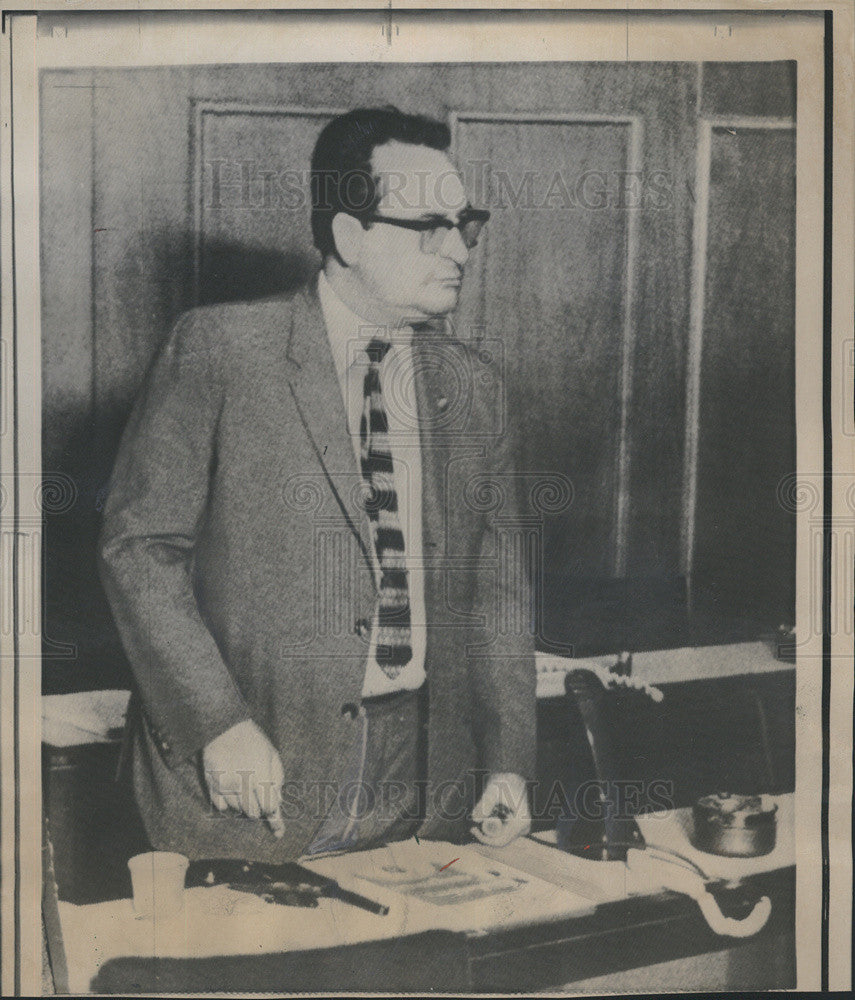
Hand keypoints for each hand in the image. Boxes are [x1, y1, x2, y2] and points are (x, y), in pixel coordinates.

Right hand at [202, 719, 284, 837]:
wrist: (225, 726)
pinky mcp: (211, 785)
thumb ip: (277, 779)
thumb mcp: (272, 755)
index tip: (271, 807)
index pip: (269, 807)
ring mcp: (225, 786)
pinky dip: (227, 802)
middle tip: (257, 795)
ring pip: (237, 810)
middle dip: (258, 807)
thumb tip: (278, 801)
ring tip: (243, 787)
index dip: (271, 807)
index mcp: (261, 776)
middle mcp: (243, 784)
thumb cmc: (253, 740)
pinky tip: (231, 789)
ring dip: (243, 803)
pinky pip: (221, 806)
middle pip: (253, 813)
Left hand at [470, 772, 530, 846]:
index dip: (485, 839)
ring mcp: (521, 828)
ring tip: (479, 816)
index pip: (501, 841)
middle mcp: (523, 828)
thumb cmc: (503, 780)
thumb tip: (475, 819)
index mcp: (521, 822)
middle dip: (486, 835)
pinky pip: (503, 832)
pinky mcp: (517, 825)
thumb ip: (485, 803)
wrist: (511, 774)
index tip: (473, 830)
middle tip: (472, 826)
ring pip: (501, 837)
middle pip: (501, 841)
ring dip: (489, 831)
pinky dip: (493, 828)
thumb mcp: (493, 790)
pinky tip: (485, 817)